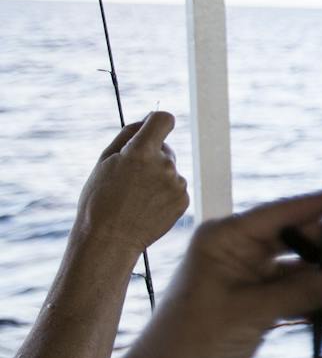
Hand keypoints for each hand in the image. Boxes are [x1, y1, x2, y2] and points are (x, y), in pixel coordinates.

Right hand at [73, 112, 188, 256]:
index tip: (153, 128)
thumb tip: (148, 119)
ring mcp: (177, 184)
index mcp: (141, 152)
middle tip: (129, 179)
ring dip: (157, 177)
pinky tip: (147, 206)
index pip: (164, 120)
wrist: (111, 238)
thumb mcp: (105, 161)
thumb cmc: (101, 198)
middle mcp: (164, 165)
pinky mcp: (184, 200)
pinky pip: (175, 188)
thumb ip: (128, 135)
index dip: (158, 122)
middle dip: (151, 157)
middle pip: (165, 149)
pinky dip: (164, 193)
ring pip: (170, 170)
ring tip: (136, 197)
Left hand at [123, 192, 321, 357]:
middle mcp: (242, 250)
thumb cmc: (190, 340)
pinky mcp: (263, 302)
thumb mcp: (248, 312)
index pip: (284, 212)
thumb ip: (301, 292)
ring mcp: (254, 277)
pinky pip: (302, 297)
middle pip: (302, 242)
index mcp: (227, 237)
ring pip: (307, 273)